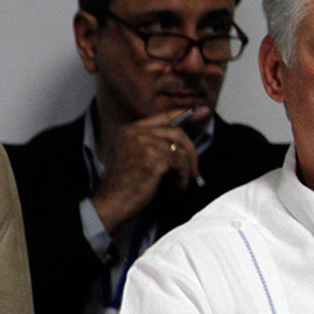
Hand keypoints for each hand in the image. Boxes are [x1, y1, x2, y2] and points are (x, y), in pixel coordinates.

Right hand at [91, 106, 211, 232]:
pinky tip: (174, 191)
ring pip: (181, 151)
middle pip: (176, 132)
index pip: (163, 117)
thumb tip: (184, 141)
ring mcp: (144, 144)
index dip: (184, 114)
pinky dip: (181, 180)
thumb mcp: (138, 158)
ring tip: (178, 186)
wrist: (111, 203)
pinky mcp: (153, 159)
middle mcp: (136, 132)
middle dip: (192, 152)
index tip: (203, 110)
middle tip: (196, 171)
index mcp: (130, 130)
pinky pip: (180, 165)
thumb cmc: (126, 186)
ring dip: (184, 172)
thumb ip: (155, 145)